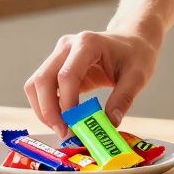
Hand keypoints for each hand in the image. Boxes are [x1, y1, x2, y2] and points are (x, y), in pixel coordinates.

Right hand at [23, 29, 159, 137]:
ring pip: (36, 84)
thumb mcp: (138, 76)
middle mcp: (67, 46)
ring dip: (43, 110)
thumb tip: (110, 123)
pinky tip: (62, 120)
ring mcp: (59, 55)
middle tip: (64, 133)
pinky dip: (46, 106)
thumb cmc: (136, 55)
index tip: (74, 125)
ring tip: (62, 129)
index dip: (66, 102)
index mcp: (87, 43)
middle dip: (48, 110)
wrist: (132, 41)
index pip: (67, 75)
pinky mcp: (57, 66)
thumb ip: (124, 98)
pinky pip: (42, 87)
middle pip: (43, 79)